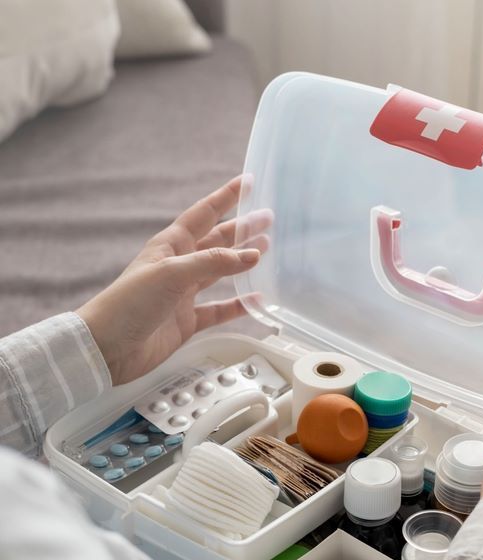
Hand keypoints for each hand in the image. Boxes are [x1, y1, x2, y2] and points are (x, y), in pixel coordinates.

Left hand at [77, 176, 271, 385]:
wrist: (106, 347)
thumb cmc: (128, 304)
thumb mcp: (171, 274)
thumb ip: (213, 263)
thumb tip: (252, 255)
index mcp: (170, 246)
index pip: (204, 213)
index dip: (226, 197)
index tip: (248, 182)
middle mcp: (179, 266)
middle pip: (217, 240)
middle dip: (242, 228)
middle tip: (268, 218)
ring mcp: (184, 293)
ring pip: (221, 272)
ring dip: (243, 261)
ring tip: (266, 250)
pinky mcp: (188, 320)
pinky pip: (220, 309)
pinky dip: (239, 305)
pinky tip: (256, 299)